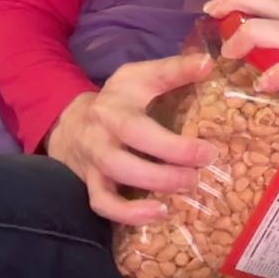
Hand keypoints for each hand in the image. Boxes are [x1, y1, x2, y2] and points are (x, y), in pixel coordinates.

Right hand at [47, 55, 217, 225]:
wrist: (70, 125)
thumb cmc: (118, 101)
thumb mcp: (140, 78)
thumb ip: (172, 71)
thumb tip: (208, 63)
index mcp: (119, 98)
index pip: (149, 84)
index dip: (176, 84)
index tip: (207, 92)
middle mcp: (103, 126)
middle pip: (132, 136)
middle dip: (171, 151)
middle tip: (207, 157)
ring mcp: (94, 157)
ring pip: (118, 171)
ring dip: (156, 181)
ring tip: (190, 183)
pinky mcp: (90, 183)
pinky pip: (104, 203)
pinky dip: (130, 213)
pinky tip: (160, 213)